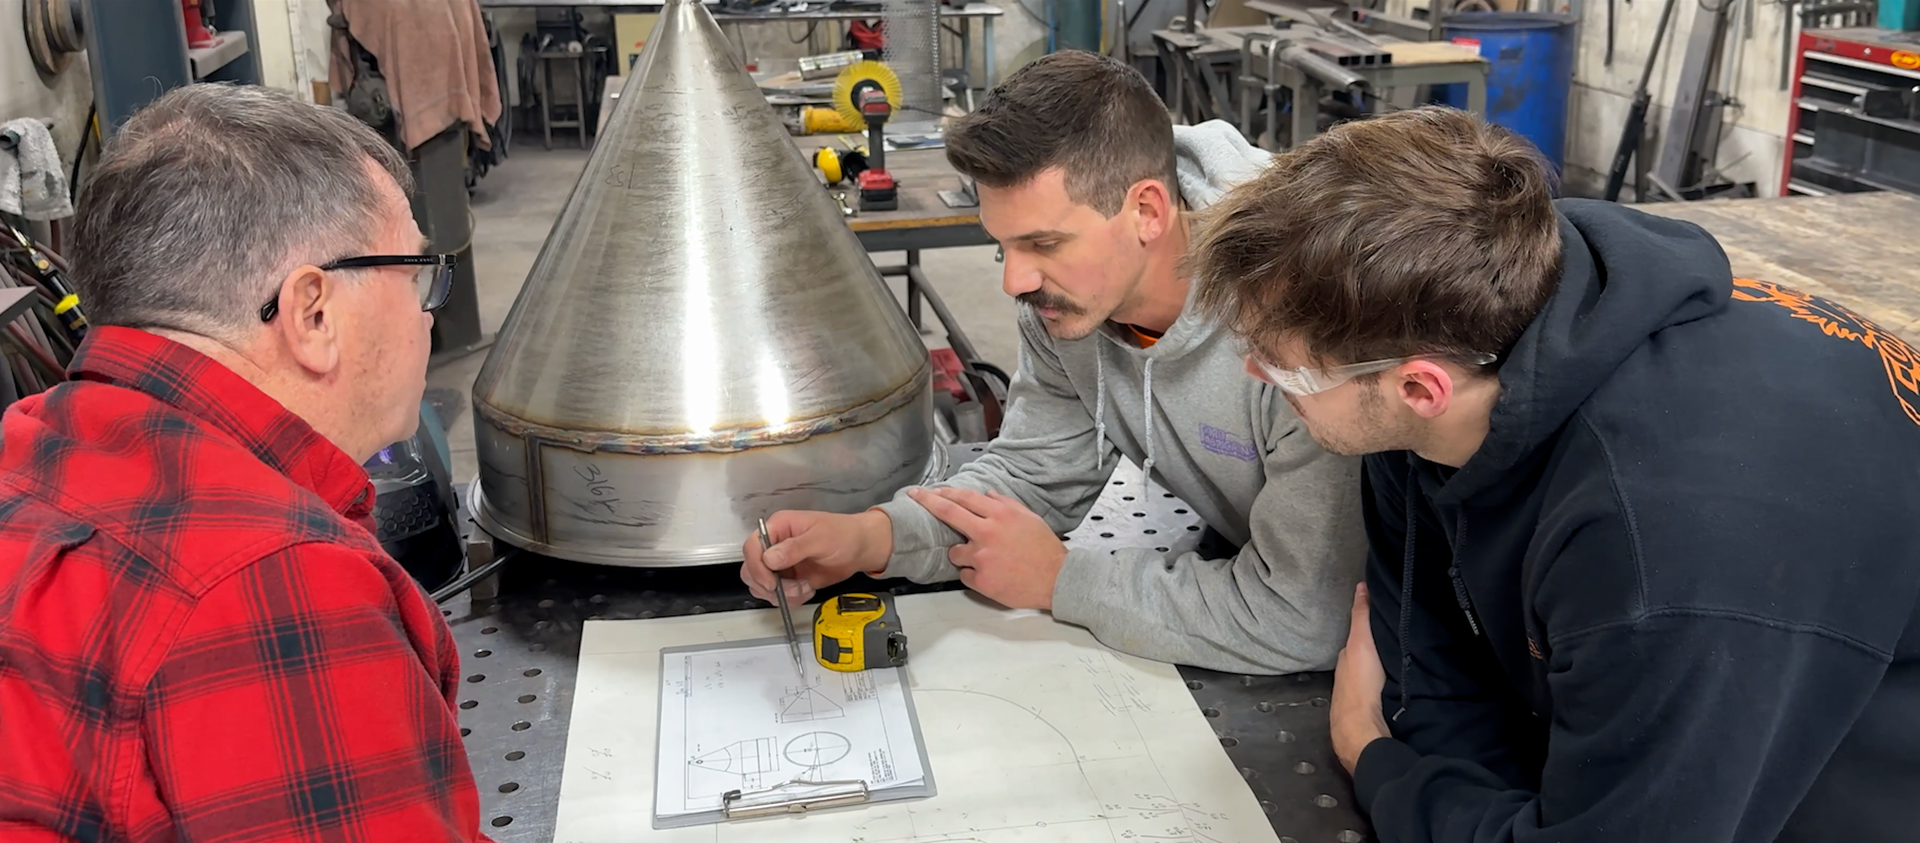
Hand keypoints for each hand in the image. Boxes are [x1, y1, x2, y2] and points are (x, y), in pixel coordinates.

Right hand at [740, 509, 892, 604]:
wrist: (860, 549)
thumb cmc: (844, 534)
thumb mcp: (821, 538)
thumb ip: (795, 548)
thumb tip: (770, 558)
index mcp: (778, 527)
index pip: (752, 546)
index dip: (756, 566)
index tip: (772, 582)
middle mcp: (774, 545)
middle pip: (751, 569)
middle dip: (768, 585)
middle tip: (792, 589)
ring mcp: (780, 564)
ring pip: (761, 586)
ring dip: (781, 594)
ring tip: (804, 588)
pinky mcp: (788, 579)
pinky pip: (778, 595)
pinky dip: (790, 599)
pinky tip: (807, 590)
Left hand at [907, 487, 1065, 610]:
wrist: (1056, 579)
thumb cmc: (1045, 550)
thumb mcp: (1029, 518)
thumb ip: (1006, 504)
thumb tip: (989, 495)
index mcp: (1000, 515)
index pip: (964, 498)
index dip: (944, 492)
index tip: (930, 490)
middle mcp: (987, 533)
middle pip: (948, 513)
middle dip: (927, 502)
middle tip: (916, 497)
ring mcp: (981, 557)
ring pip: (954, 551)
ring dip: (961, 553)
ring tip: (981, 558)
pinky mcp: (981, 580)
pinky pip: (964, 574)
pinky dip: (972, 574)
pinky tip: (989, 574)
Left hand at [1331, 582, 1390, 773]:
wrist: (1361, 727)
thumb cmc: (1360, 683)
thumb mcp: (1360, 643)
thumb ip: (1361, 617)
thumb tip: (1361, 586)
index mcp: (1347, 659)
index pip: (1358, 637)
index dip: (1369, 628)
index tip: (1384, 619)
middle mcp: (1349, 676)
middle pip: (1365, 657)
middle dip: (1377, 648)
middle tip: (1397, 639)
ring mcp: (1357, 696)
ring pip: (1371, 675)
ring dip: (1382, 668)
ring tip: (1401, 661)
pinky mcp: (1368, 712)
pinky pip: (1379, 692)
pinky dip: (1385, 685)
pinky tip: (1397, 687)